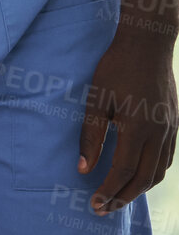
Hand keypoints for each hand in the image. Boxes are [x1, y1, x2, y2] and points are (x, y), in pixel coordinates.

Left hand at [78, 29, 177, 213]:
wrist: (148, 45)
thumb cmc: (116, 68)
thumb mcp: (96, 100)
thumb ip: (91, 135)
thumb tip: (83, 168)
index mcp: (138, 129)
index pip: (122, 171)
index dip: (108, 190)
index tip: (94, 204)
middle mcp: (159, 135)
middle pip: (143, 179)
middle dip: (123, 197)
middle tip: (103, 209)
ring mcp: (171, 130)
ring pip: (158, 172)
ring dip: (138, 188)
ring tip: (118, 196)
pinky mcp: (174, 124)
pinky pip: (166, 159)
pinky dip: (152, 173)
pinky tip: (138, 175)